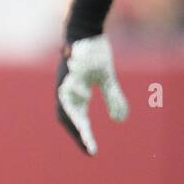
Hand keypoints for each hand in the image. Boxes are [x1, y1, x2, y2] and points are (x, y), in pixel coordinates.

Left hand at [55, 34, 128, 155]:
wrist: (85, 31)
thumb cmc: (93, 56)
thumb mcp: (106, 79)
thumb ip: (112, 99)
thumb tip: (119, 120)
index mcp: (74, 95)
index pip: (77, 120)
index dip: (82, 136)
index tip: (92, 152)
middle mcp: (66, 89)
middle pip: (65, 116)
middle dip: (76, 132)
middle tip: (87, 146)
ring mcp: (65, 77)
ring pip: (64, 100)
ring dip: (73, 117)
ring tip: (83, 132)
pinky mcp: (70, 65)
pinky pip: (70, 79)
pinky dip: (75, 90)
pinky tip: (85, 95)